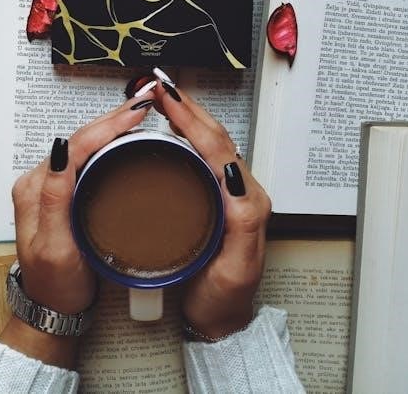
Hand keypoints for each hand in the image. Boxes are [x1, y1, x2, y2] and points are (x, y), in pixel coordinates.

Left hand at [0, 95, 153, 366]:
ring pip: (85, 143)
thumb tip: (62, 150)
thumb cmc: (55, 284)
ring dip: (112, 125)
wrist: (52, 308)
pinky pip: (88, 156)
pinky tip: (125, 135)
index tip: (136, 112)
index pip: (76, 144)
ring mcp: (52, 185)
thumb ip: (54, 199)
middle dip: (113, 116)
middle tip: (146, 100)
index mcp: (36, 189)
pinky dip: (109, 140)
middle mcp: (41, 181)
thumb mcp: (55, 246)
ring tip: (140, 111)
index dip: (108, 125)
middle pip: (81, 137)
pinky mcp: (63, 192)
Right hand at [152, 75, 271, 340]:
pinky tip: (167, 132)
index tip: (167, 99)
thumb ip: (242, 221)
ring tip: (163, 99)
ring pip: (208, 143)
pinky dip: (183, 135)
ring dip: (186, 116)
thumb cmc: (226, 298)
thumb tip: (234, 174)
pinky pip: (200, 157)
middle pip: (215, 136)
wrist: (220, 322)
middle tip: (160, 86)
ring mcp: (227, 194)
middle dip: (188, 106)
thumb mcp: (236, 267)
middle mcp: (240, 191)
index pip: (218, 147)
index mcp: (247, 200)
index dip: (191, 119)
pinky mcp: (213, 200)